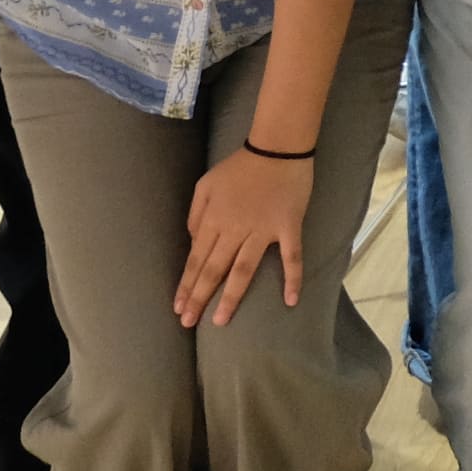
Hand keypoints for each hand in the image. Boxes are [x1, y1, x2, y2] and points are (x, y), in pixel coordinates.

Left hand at [178, 145, 310, 327]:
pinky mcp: (288, 227)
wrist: (277, 147)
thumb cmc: (239, 166)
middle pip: (214, 269)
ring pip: (243, 270)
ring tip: (221, 321)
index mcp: (214, 220)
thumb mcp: (205, 184)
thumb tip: (193, 242)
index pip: (196, 259)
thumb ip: (195, 214)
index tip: (178, 308)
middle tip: (188, 323)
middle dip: (199, 297)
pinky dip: (292, 278)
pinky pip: (292, 256)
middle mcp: (235, 229)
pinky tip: (291, 301)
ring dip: (231, 297)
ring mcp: (263, 230)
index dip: (187, 285)